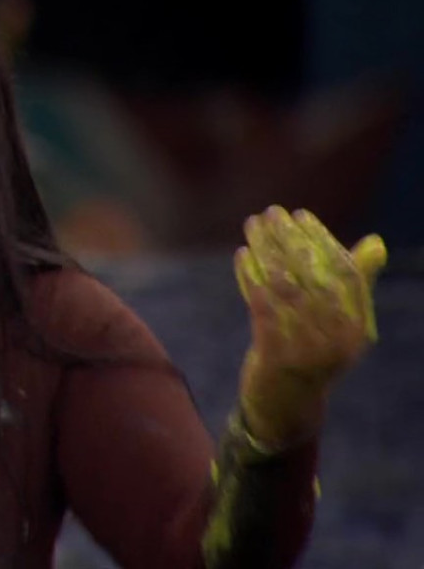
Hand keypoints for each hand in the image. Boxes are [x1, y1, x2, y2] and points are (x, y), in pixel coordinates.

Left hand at [233, 205, 384, 445]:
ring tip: (252, 226)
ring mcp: (307, 348)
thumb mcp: (339, 325)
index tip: (301, 215)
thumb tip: (375, 241)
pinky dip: (250, 276)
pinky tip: (241, 255)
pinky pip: (261, 305)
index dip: (322, 239)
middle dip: (289, 237)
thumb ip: (355, 285)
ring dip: (265, 250)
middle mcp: (337, 338)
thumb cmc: (313, 353)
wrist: (287, 404)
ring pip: (284, 285)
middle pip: (312, 274)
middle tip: (271, 212)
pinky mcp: (274, 354)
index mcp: (356, 327)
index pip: (344, 272)